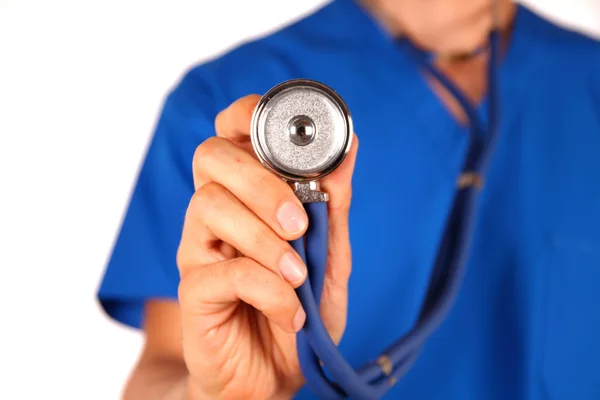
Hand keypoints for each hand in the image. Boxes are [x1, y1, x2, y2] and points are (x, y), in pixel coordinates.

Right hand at [176, 95, 358, 399]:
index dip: (249, 115)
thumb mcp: (330, 257)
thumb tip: (349, 148)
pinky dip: (267, 288)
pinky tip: (290, 312)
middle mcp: (216, 215)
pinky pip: (221, 271)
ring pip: (210, 206)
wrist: (275, 377)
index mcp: (247, 196)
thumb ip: (333, 206)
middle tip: (299, 222)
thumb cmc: (300, 311)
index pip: (231, 133)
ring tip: (299, 275)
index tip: (287, 131)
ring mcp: (199, 250)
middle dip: (260, 181)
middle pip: (211, 156)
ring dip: (265, 239)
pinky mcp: (193, 291)